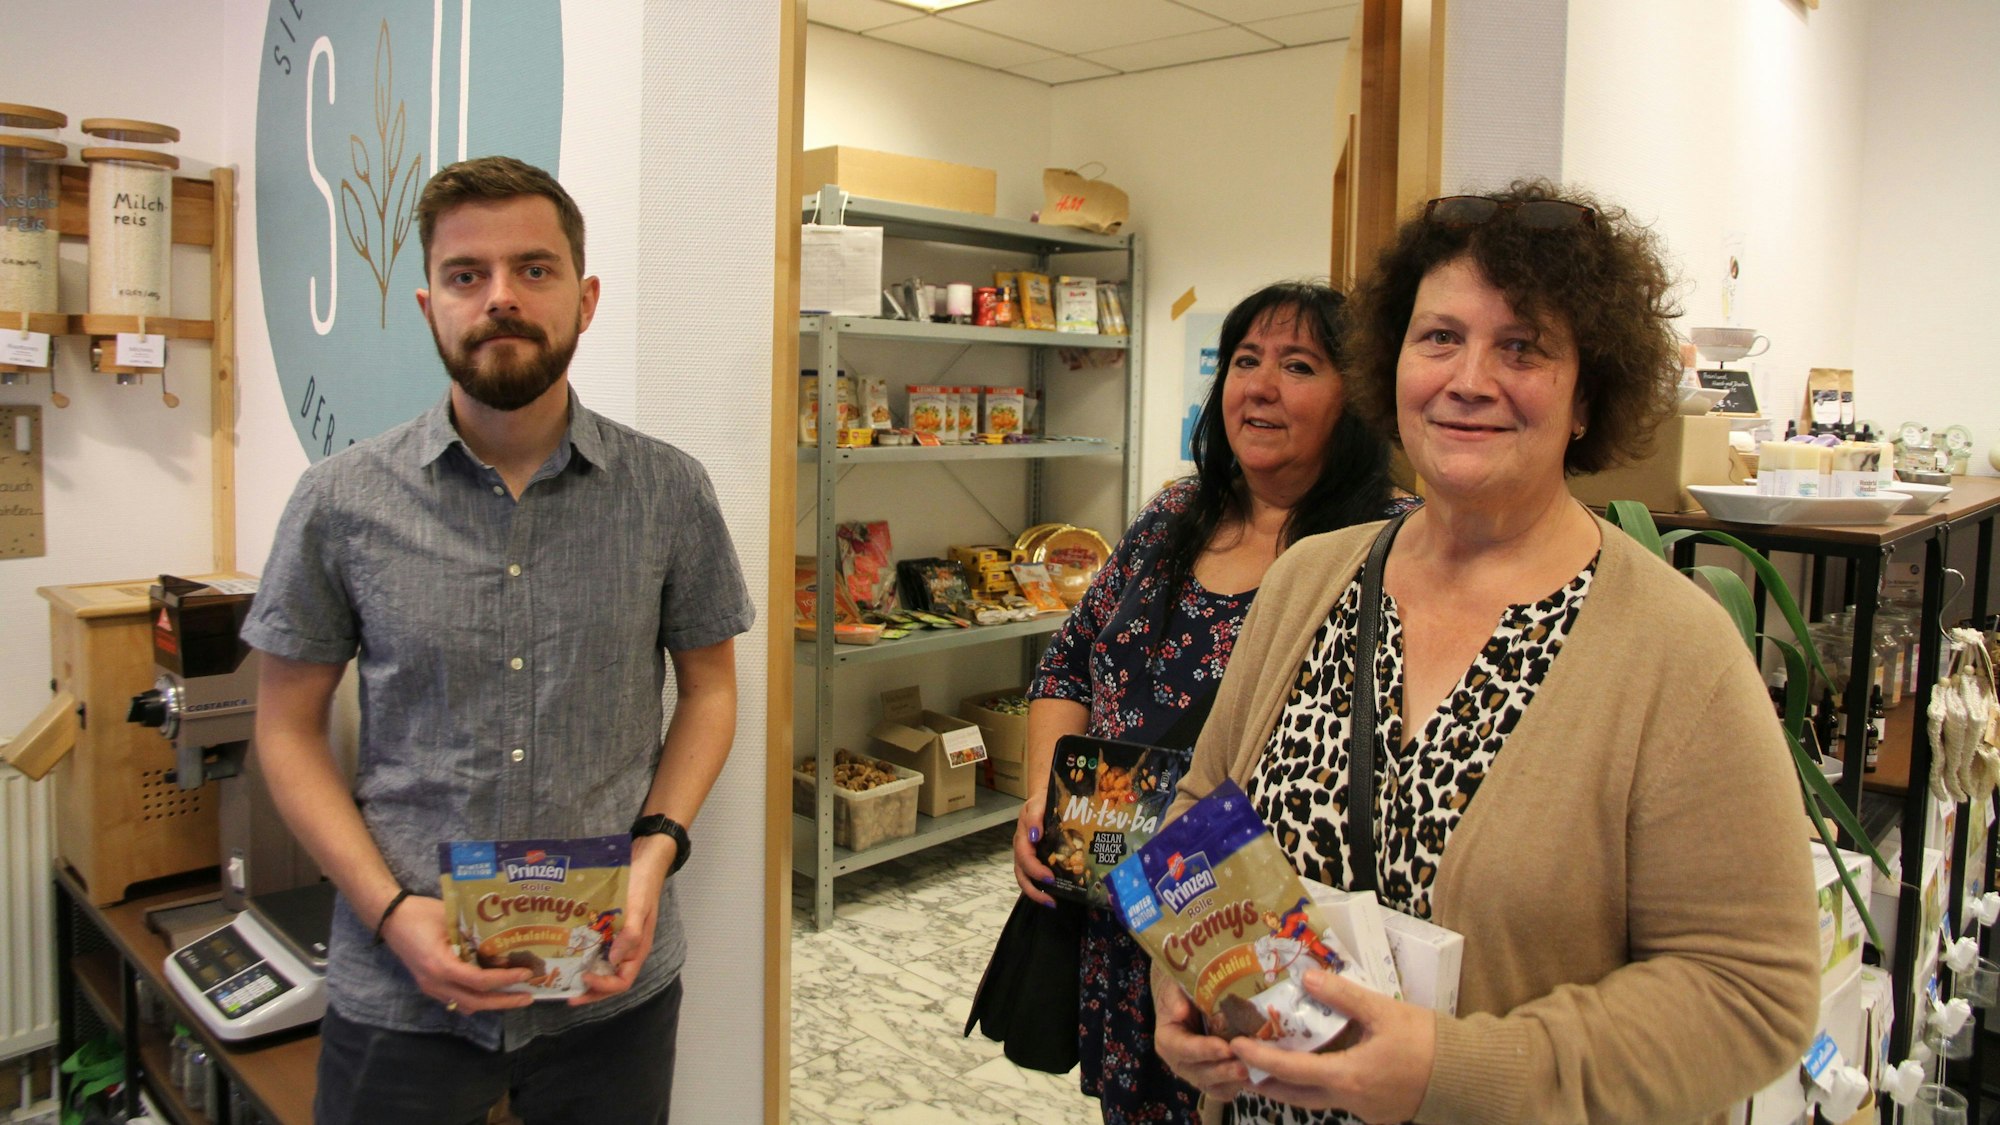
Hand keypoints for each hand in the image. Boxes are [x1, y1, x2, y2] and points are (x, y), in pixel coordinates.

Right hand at [380, 894, 534, 1013]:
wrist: (390, 918)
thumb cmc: (420, 913)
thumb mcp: (452, 919)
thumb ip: (475, 937)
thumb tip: (503, 951)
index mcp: (440, 966)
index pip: (478, 981)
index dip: (504, 980)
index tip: (525, 974)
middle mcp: (434, 983)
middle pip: (475, 1002)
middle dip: (503, 1002)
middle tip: (528, 998)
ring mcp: (430, 987)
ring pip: (465, 1005)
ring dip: (491, 1003)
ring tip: (515, 996)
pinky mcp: (429, 985)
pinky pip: (456, 999)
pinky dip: (477, 998)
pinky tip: (492, 991)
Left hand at [573, 832, 674, 1004]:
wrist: (644, 859)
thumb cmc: (642, 884)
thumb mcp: (638, 909)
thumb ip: (630, 934)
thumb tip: (615, 961)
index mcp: (638, 949)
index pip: (622, 981)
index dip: (603, 987)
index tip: (584, 979)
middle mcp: (628, 949)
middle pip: (611, 980)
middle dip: (592, 991)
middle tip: (569, 995)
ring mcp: (619, 939)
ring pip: (604, 968)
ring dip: (587, 977)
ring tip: (567, 980)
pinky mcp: (610, 928)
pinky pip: (598, 950)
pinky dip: (586, 957)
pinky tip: (570, 955)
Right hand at [1013, 795, 1056, 905]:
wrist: (1044, 797)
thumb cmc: (1042, 801)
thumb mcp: (1038, 803)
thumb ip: (1035, 817)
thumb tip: (1034, 835)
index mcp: (1022, 837)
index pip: (1024, 858)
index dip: (1035, 870)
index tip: (1051, 878)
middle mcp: (1022, 849)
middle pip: (1022, 875)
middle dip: (1035, 890)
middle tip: (1052, 900)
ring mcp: (1028, 855)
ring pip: (1026, 879)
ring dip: (1037, 893)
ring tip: (1053, 903)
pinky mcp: (1036, 858)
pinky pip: (1034, 876)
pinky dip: (1042, 887)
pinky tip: (1056, 893)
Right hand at [1151, 963, 1247, 1102]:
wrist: (1187, 999)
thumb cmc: (1182, 991)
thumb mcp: (1174, 988)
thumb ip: (1174, 998)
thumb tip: (1181, 1011)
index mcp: (1168, 1040)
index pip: (1183, 1049)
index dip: (1204, 1050)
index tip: (1226, 1048)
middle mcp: (1179, 1061)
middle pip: (1199, 1073)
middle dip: (1222, 1071)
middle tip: (1244, 1067)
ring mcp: (1196, 1072)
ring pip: (1212, 1086)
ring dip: (1231, 1081)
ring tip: (1251, 1072)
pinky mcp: (1212, 1078)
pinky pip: (1223, 1089)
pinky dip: (1237, 1085)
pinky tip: (1254, 1075)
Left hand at [1231, 968, 1435, 1124]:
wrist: (1468, 1076)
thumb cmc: (1429, 1042)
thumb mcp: (1385, 1011)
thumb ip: (1344, 996)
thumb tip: (1308, 977)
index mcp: (1349, 1077)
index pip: (1291, 1071)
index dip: (1260, 1058)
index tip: (1236, 1045)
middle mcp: (1351, 1100)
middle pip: (1296, 1096)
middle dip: (1265, 1082)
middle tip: (1240, 1065)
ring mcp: (1365, 1111)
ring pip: (1316, 1101)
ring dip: (1292, 1086)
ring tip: (1270, 1067)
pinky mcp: (1377, 1112)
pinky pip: (1338, 1100)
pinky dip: (1319, 1087)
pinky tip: (1317, 1069)